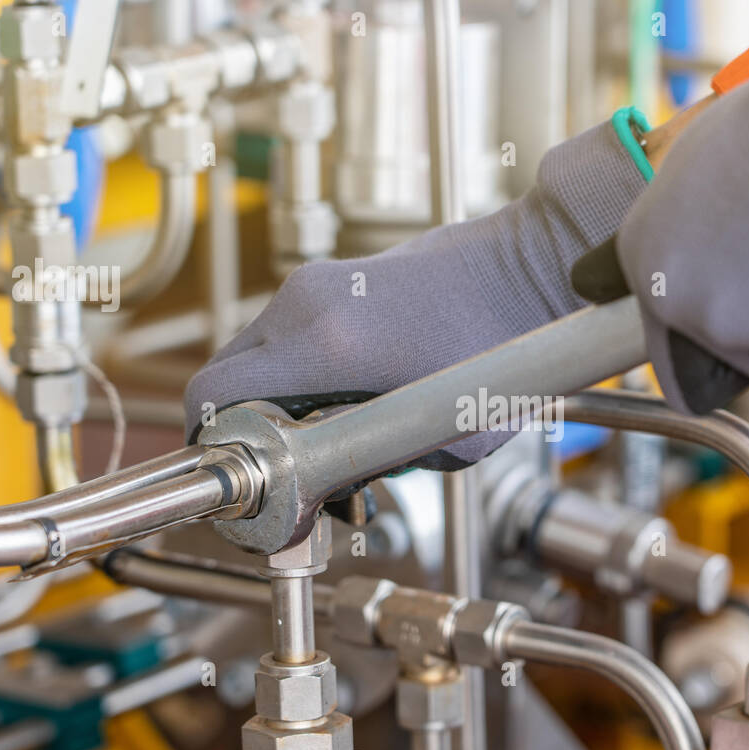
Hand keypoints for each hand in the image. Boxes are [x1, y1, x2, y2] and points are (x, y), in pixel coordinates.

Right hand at [184, 120, 648, 469]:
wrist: (534, 271)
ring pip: (254, 357)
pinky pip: (285, 338)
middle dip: (245, 430)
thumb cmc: (509, 349)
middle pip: (224, 377)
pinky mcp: (331, 279)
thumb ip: (369, 460)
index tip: (250, 478)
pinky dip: (296, 373)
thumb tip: (313, 479)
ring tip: (325, 436)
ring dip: (273, 401)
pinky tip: (344, 400)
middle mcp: (307, 303)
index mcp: (327, 342)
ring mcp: (315, 283)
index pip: (214, 397)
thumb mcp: (450, 436)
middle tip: (286, 468)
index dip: (219, 448)